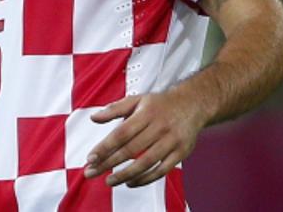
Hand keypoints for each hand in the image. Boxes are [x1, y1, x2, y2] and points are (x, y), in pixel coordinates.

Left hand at [84, 89, 206, 187]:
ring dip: (126, 174)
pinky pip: (162, 170)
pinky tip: (131, 182)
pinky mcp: (181, 153)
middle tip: (92, 172)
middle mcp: (159, 128)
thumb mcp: (136, 100)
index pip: (121, 133)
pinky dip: (146, 179)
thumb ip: (114, 109)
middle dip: (109, 163)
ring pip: (146, 162)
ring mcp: (171, 142)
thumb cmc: (159, 104)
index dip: (105, 147)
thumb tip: (93, 118)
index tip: (90, 158)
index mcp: (145, 114)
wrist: (192, 105)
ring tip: (110, 181)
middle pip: (131, 149)